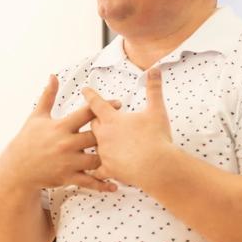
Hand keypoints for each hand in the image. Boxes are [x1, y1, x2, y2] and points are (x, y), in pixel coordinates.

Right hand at [0, 76, 119, 191]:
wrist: (17, 168)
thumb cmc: (28, 140)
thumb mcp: (37, 116)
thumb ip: (48, 96)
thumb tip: (53, 76)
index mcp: (61, 126)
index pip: (86, 113)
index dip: (103, 107)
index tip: (118, 104)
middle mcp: (66, 143)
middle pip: (96, 136)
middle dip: (110, 134)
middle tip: (125, 132)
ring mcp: (67, 162)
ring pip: (96, 159)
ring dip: (109, 158)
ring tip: (122, 156)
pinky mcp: (67, 177)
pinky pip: (89, 182)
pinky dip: (102, 184)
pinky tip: (114, 185)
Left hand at [81, 69, 172, 187]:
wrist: (156, 166)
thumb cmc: (156, 137)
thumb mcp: (156, 110)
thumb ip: (154, 88)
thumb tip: (154, 69)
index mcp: (112, 119)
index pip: (96, 103)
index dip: (90, 95)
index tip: (84, 89)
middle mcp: (104, 135)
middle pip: (93, 125)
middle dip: (95, 121)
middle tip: (97, 119)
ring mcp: (104, 153)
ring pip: (93, 147)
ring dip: (95, 144)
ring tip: (97, 145)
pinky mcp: (108, 170)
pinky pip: (97, 170)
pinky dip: (96, 170)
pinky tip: (94, 173)